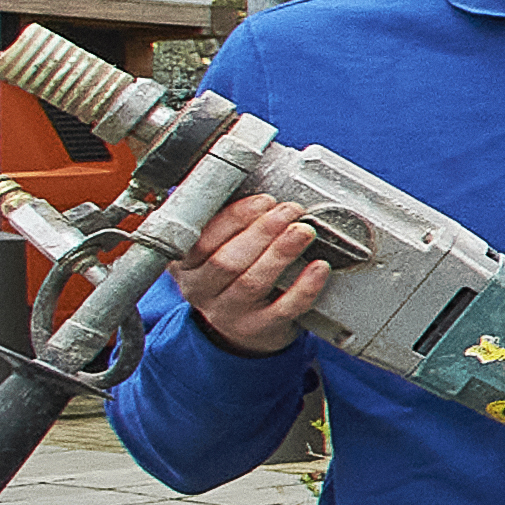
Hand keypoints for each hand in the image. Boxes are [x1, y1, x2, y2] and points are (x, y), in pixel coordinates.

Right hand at [166, 189, 333, 351]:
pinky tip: (319, 267)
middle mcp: (200, 290)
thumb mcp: (216, 247)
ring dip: (281, 252)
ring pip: (253, 282)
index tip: (264, 200)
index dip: (235, 217)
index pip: (202, 238)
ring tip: (304, 231)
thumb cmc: (231, 274)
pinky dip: (304, 287)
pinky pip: (284, 309)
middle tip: (290, 210)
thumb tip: (256, 174)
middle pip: (227, 260)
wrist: (241, 328)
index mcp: (184, 263)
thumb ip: (226, 220)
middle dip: (262, 231)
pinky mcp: (258, 329)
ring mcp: (228, 313)